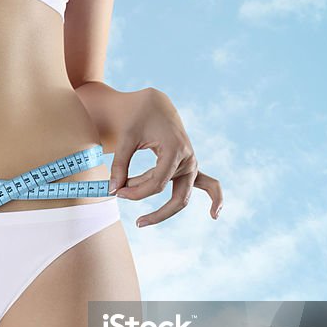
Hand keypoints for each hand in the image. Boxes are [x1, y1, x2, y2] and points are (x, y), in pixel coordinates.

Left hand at [107, 88, 222, 226]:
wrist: (152, 103)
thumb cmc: (138, 118)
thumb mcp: (125, 139)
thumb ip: (119, 165)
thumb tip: (111, 190)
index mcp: (175, 149)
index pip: (157, 184)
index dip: (135, 193)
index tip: (116, 192)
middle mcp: (188, 158)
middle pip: (178, 197)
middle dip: (156, 213)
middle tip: (136, 223)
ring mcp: (191, 163)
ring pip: (183, 195)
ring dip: (162, 208)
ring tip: (141, 220)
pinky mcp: (189, 166)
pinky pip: (209, 184)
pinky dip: (215, 198)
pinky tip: (214, 214)